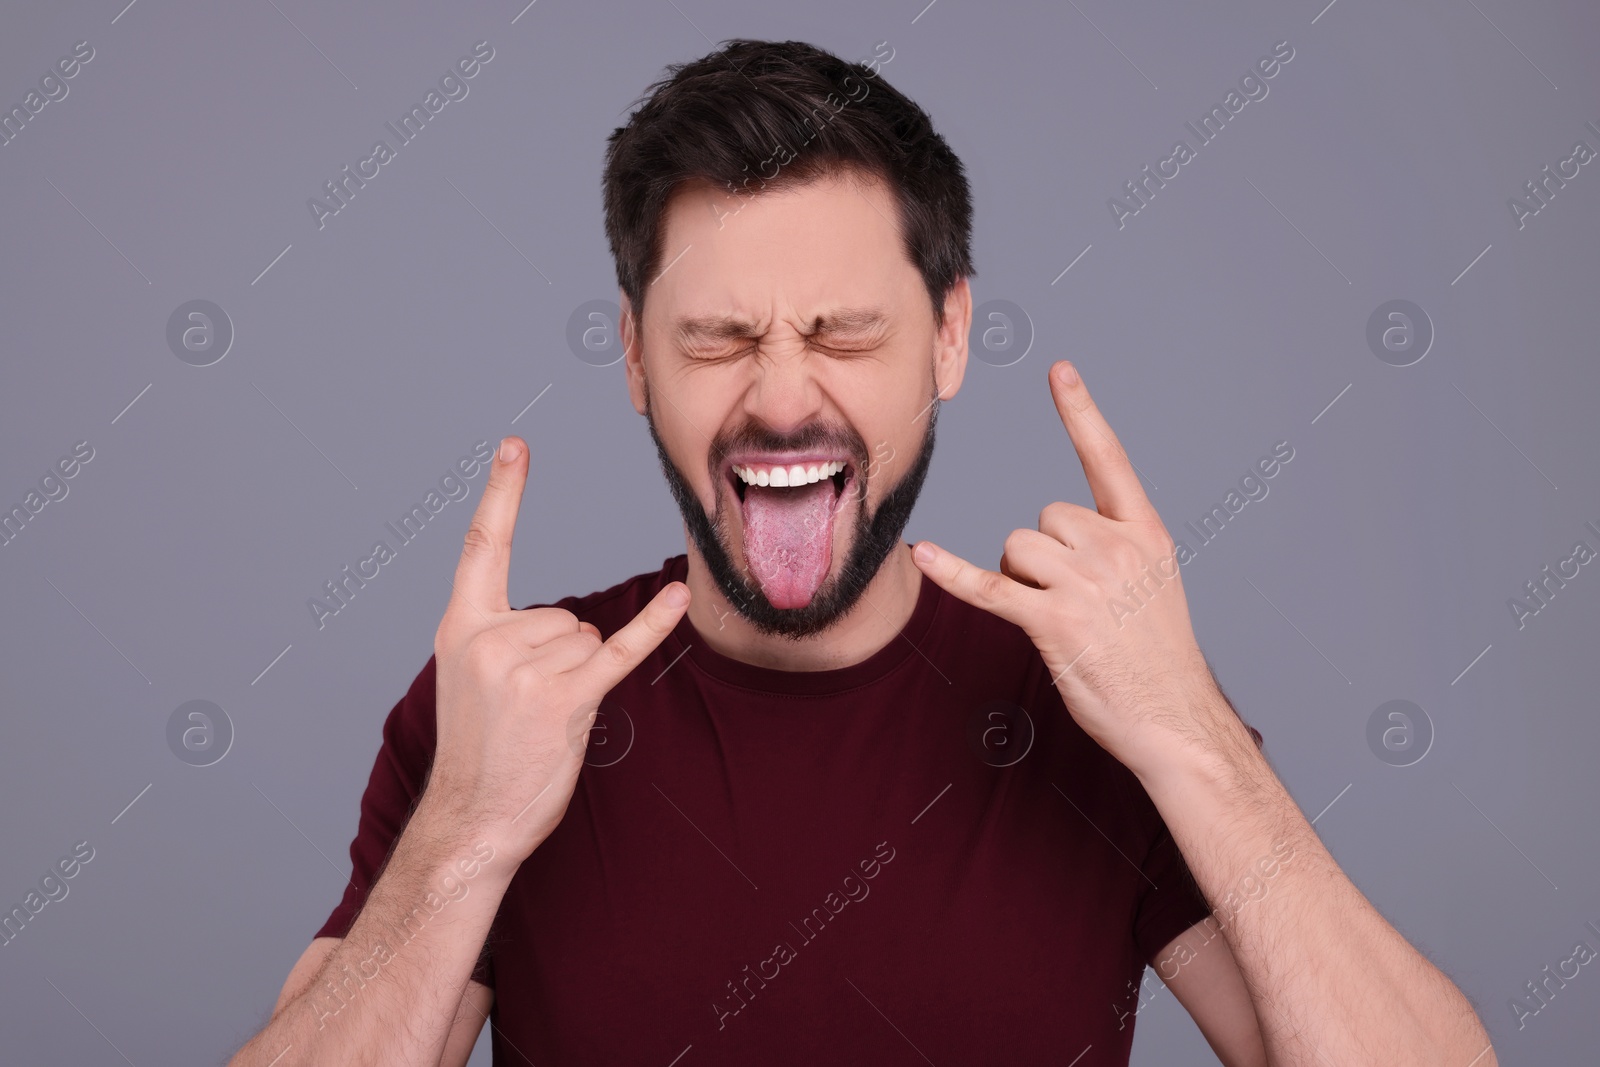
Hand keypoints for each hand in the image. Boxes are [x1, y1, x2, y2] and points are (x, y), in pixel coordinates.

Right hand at [425, 436, 690, 863]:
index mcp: (461, 627)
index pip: (483, 545)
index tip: (516, 445)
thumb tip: (571, 626)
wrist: (471, 819)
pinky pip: (620, 652)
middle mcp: (492, 639)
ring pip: (588, 640)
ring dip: (579, 679)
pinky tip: (674, 601)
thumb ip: (505, 637)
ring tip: (540, 721)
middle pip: (565, 614)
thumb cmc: (478, 752)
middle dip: (561, 658)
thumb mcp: (469, 679)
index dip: (503, 492)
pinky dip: (652, 629)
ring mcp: (527, 668)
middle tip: (526, 708)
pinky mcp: (565, 699)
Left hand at [912, 361, 1225, 771]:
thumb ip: (1112, 549)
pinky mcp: (1053, 622)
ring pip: (1016, 550)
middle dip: (1042, 556)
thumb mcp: (1153, 585)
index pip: (1108, 459)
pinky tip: (923, 556)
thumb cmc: (1158, 659)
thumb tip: (1049, 540)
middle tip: (1075, 604)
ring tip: (1062, 622)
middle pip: (1042, 518)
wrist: (1175, 719)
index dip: (1081, 413)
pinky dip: (954, 575)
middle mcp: (1116, 548)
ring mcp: (1086, 584)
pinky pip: (990, 588)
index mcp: (1145, 534)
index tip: (1059, 369)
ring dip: (1021, 582)